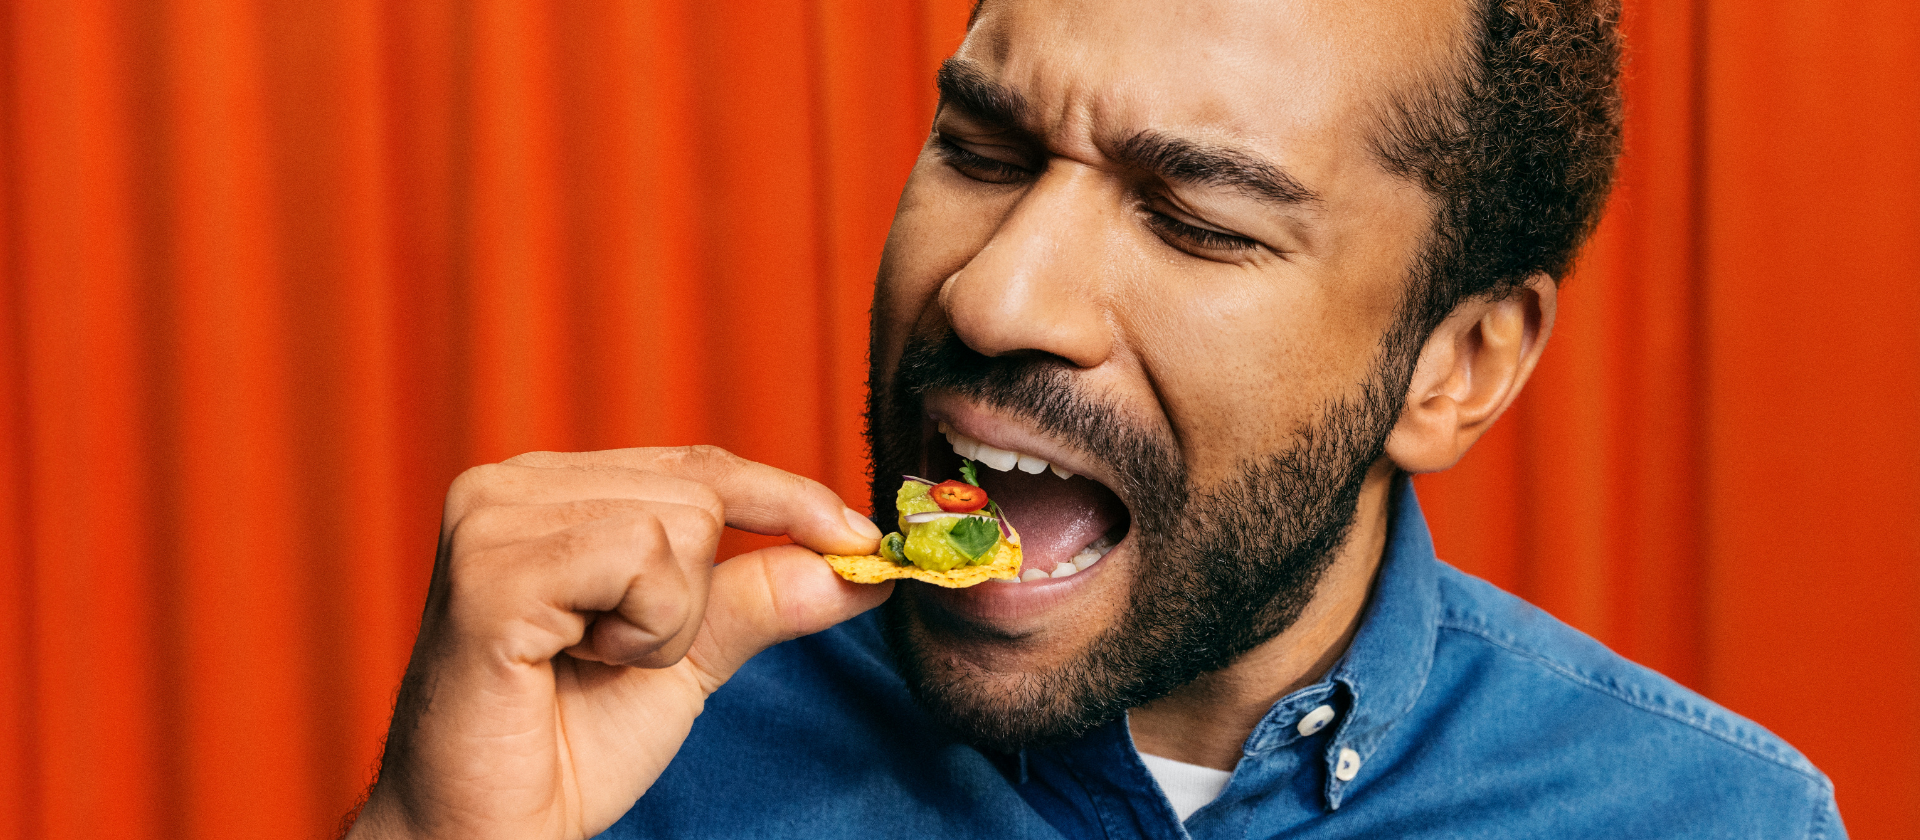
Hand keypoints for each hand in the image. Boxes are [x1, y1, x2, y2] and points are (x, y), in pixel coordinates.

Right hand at [345, 446, 889, 839]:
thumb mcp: (687, 653)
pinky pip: (639, 560)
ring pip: (678, 524)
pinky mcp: (490, 571)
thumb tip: (864, 561)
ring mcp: (491, 519)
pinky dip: (638, 630)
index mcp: (551, 490)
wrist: (492, 831)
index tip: (860, 538)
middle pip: (700, 493)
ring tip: (587, 660)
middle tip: (614, 655)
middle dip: (692, 596)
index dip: (786, 500)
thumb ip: (761, 596)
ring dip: (663, 622)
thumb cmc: (569, 744)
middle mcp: (511, 485)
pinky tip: (570, 661)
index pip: (700, 464)